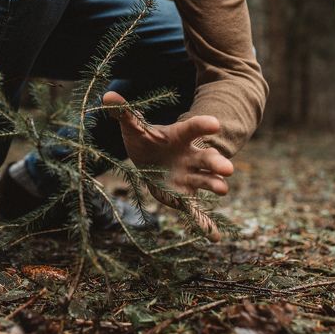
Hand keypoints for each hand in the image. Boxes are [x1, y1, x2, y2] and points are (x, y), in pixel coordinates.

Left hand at [103, 90, 233, 240]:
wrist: (153, 158)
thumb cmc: (146, 139)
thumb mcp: (134, 126)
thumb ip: (124, 112)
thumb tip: (107, 96)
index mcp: (180, 137)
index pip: (192, 129)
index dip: (202, 126)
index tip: (214, 124)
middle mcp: (190, 157)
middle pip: (206, 159)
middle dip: (216, 163)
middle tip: (227, 168)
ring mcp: (190, 177)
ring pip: (205, 181)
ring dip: (214, 185)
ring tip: (223, 189)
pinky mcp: (185, 196)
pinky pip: (196, 210)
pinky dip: (205, 224)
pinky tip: (215, 237)